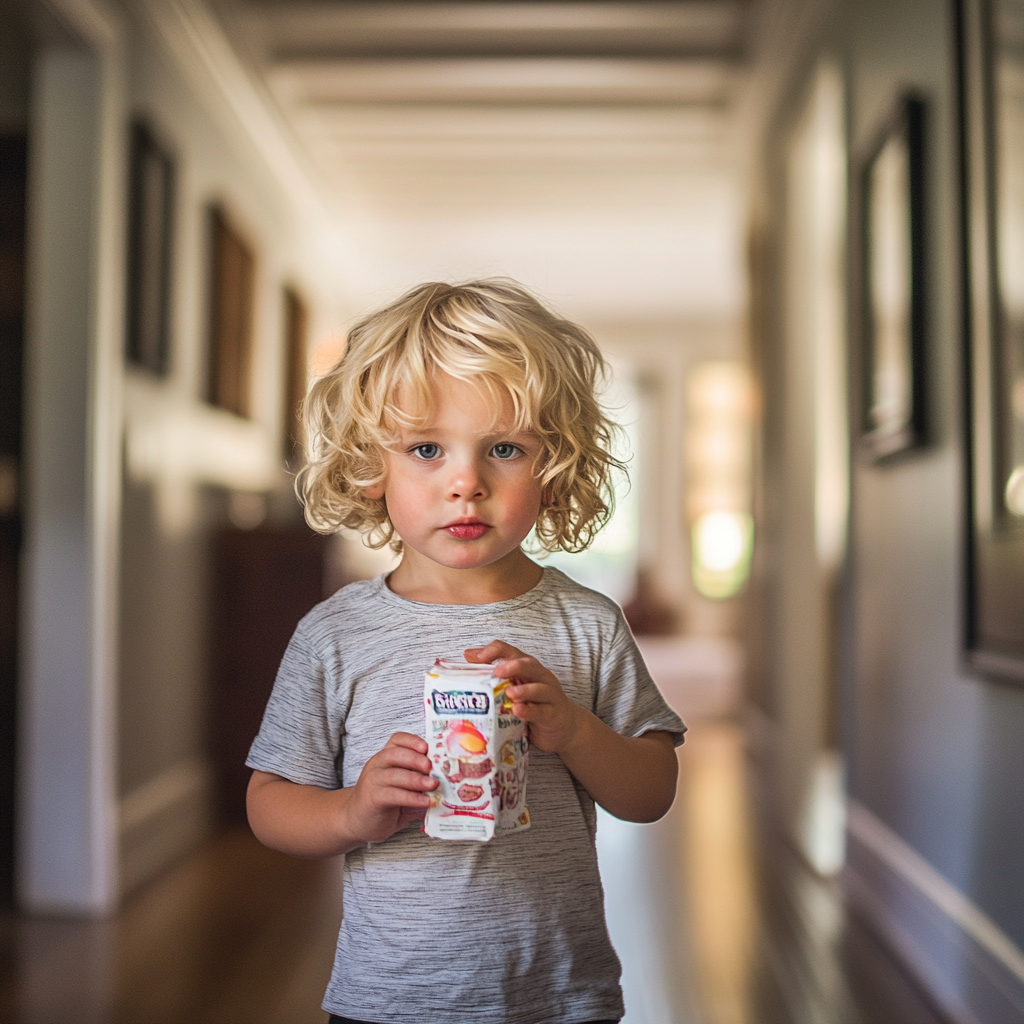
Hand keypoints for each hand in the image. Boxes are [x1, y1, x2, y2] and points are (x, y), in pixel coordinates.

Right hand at [345, 732, 437, 843]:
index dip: (412, 741)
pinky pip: (393, 794)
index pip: (397, 740)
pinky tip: (425, 802)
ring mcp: (372, 781)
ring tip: (433, 785)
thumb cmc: (384, 801)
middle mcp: (377, 765)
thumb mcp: (401, 785)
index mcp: (385, 757)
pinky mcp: (372, 798)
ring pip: (395, 774)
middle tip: (432, 768)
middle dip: (416, 759)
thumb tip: (445, 779)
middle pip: (395, 754)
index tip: (427, 747)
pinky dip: (411, 797)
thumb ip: (417, 779)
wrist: (356, 820)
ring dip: (416, 779)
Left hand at [464, 641, 580, 754]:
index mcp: (527, 668)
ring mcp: (549, 695)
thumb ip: (494, 674)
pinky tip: (518, 711)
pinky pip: (542, 711)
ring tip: (510, 693)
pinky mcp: (553, 714)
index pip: (510, 651)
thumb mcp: (513, 688)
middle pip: (528, 664)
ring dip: (524, 689)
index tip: (475, 658)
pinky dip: (530, 710)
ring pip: (539, 687)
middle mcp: (539, 677)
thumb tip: (469, 656)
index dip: (494, 651)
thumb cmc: (534, 704)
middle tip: (496, 671)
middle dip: (513, 666)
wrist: (563, 728)